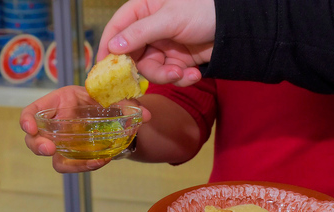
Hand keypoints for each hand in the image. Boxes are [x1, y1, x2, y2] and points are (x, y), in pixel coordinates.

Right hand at [20, 85, 150, 172]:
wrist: (116, 116)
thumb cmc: (108, 101)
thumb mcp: (117, 98)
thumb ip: (130, 104)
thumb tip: (146, 115)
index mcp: (60, 101)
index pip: (34, 110)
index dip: (28, 119)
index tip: (31, 127)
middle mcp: (56, 121)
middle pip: (35, 137)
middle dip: (37, 144)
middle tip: (49, 149)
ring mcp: (63, 140)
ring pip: (51, 155)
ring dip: (63, 161)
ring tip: (86, 161)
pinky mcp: (73, 154)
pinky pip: (71, 163)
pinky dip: (84, 165)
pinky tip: (100, 161)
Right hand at [98, 0, 215, 86]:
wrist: (233, 27)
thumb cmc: (202, 10)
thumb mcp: (170, 18)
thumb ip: (141, 32)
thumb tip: (114, 47)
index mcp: (142, 11)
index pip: (117, 28)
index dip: (107, 47)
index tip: (101, 68)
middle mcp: (150, 31)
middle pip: (134, 57)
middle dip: (148, 70)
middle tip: (162, 74)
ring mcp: (164, 48)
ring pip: (153, 71)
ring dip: (168, 76)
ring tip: (183, 73)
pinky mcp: (178, 62)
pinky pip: (171, 77)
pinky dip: (183, 79)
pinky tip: (194, 75)